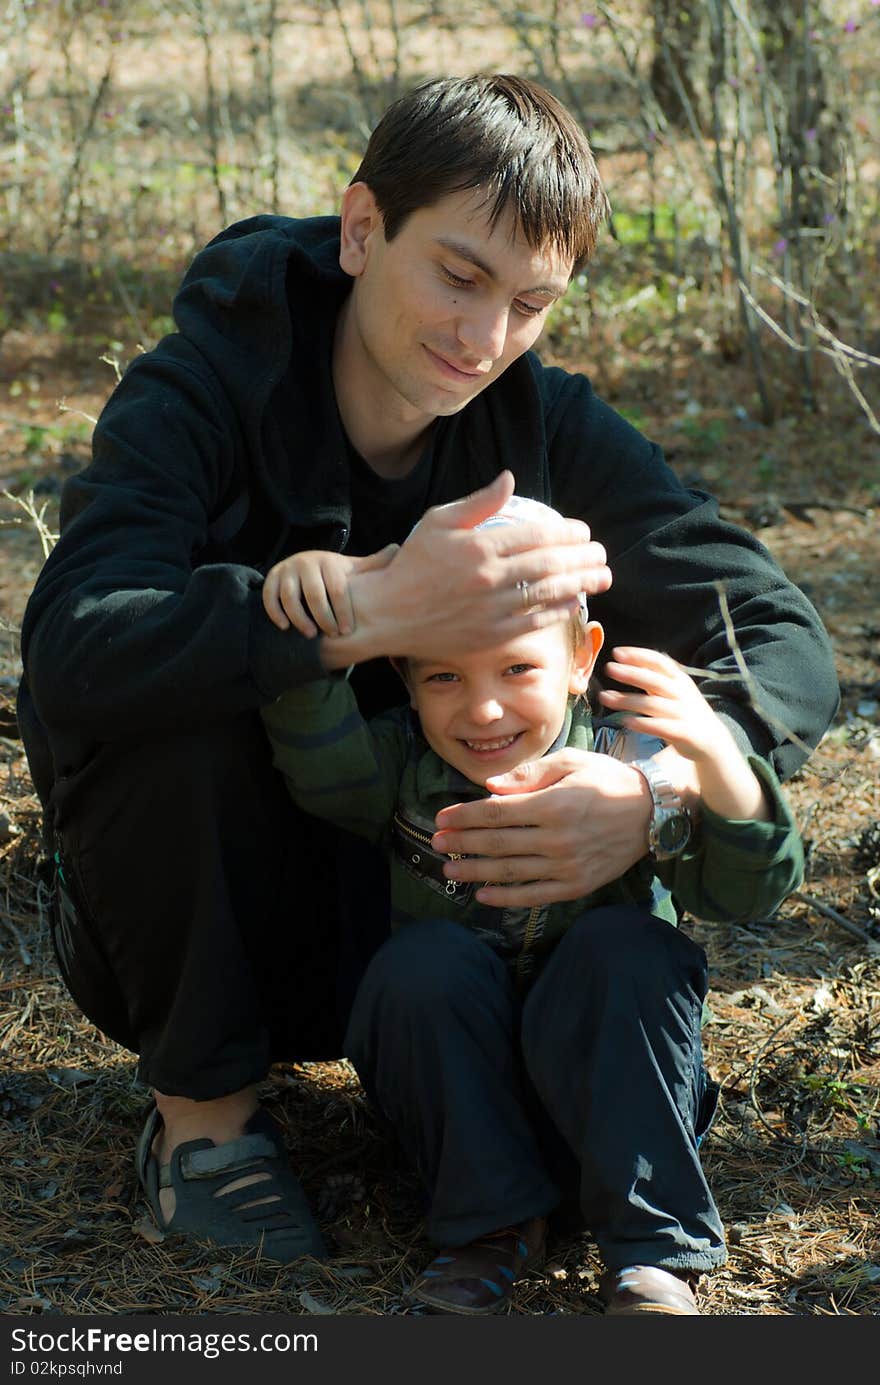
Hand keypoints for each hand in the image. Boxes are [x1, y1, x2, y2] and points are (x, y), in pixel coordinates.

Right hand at [262, 544, 398, 636]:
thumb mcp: (352, 569)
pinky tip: (285, 628)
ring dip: (300, 619)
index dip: (342, 612)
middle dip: (323, 618)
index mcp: (329, 561)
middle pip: (314, 595)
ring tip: (310, 634)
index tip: (346, 631)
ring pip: (290, 597)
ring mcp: (287, 570)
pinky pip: (270, 597)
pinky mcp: (271, 578)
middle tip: (330, 635)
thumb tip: (396, 550)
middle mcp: (306, 562)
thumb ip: (373, 564)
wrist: (303, 566)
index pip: (338, 589)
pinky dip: (275, 613)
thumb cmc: (334, 574)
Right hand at [322, 470, 611, 668]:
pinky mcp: (490, 636)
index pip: (536, 536)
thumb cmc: (412, 564)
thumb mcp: (438, 521)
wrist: (386, 614)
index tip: (582, 531)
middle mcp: (489, 578)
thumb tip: (510, 479)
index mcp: (479, 547)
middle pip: (550, 564)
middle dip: (583, 557)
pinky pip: (534, 622)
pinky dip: (558, 611)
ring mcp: (492, 610)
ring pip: (548, 594)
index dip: (567, 532)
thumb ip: (478, 502)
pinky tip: (573, 602)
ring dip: (580, 584)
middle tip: (601, 553)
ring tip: (601, 577)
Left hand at [430, 748, 652, 907]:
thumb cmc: (609, 779)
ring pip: (510, 871)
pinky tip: (483, 895)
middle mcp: (557, 838)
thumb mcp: (571, 761)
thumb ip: (529, 773)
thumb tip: (490, 786)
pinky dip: (506, 898)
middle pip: (497, 843)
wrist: (653, 812)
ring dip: (475, 871)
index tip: (441, 818)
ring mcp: (567, 865)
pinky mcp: (577, 884)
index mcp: (553, 804)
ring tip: (449, 868)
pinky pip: (535, 895)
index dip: (464, 817)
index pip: (496, 813)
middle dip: (462, 843)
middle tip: (436, 843)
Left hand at [598, 646, 769, 820]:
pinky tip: (624, 721)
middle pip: (654, 680)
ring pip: (652, 704)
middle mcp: (682, 694)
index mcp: (680, 680)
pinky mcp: (682, 732)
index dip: (638, 655)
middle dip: (631, 673)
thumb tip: (630, 660)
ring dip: (627, 700)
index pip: (659, 661)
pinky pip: (659, 727)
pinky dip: (641, 723)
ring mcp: (682, 713)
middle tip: (609, 668)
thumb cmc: (686, 712)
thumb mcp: (676, 690)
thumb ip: (657, 677)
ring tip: (604, 697)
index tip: (617, 652)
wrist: (712, 741)